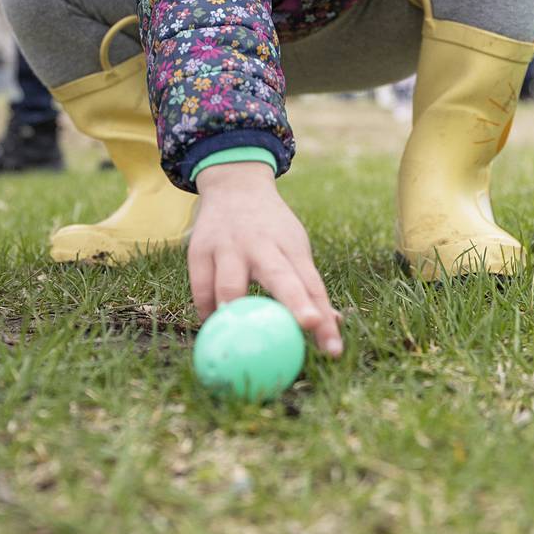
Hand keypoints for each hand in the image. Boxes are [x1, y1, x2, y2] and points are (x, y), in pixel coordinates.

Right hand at [190, 162, 343, 356]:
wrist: (235, 185)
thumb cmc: (272, 230)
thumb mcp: (295, 248)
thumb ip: (308, 287)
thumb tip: (331, 328)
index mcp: (291, 246)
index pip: (311, 285)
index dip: (323, 316)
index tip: (333, 348)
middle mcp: (262, 244)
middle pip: (280, 277)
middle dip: (295, 302)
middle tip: (309, 325)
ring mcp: (229, 246)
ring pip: (231, 284)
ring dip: (236, 310)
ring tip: (238, 340)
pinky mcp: (200, 250)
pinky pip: (201, 289)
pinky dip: (207, 312)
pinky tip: (213, 329)